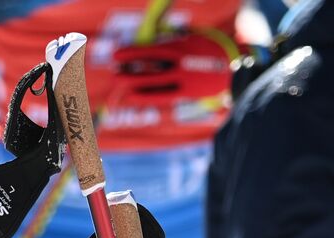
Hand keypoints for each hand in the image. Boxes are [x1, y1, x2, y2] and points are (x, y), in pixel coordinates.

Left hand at [109, 30, 233, 105]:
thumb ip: (173, 36)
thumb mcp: (193, 37)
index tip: (115, 55)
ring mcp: (184, 80)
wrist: (235, 68)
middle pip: (149, 69)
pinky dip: (145, 96)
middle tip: (113, 71)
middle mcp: (181, 65)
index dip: (131, 53)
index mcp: (182, 48)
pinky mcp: (187, 93)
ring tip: (118, 82)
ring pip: (153, 84)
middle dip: (129, 71)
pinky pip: (162, 96)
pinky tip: (131, 96)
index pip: (151, 50)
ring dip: (133, 83)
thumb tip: (152, 31)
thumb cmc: (210, 48)